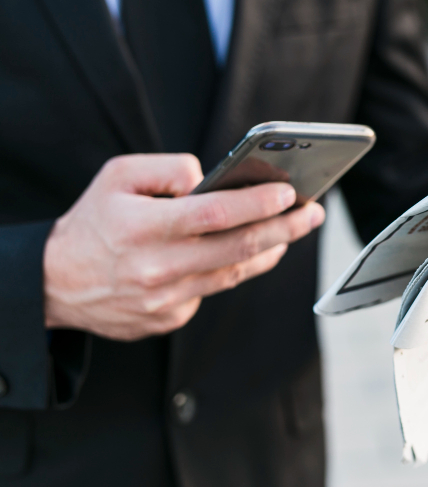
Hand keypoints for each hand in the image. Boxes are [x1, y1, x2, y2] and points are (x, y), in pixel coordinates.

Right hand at [43, 154, 325, 340]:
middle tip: (313, 212)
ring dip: (270, 250)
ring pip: (234, 273)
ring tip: (292, 228)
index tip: (291, 193)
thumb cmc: (94, 221)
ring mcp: (166, 299)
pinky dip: (232, 270)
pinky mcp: (169, 319)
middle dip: (286, 228)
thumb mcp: (118, 177)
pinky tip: (248, 253)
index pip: (216, 213)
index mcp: (145, 226)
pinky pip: (212, 290)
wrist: (55, 283)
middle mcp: (159, 266)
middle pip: (240, 248)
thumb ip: (168, 168)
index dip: (259, 203)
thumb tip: (210, 177)